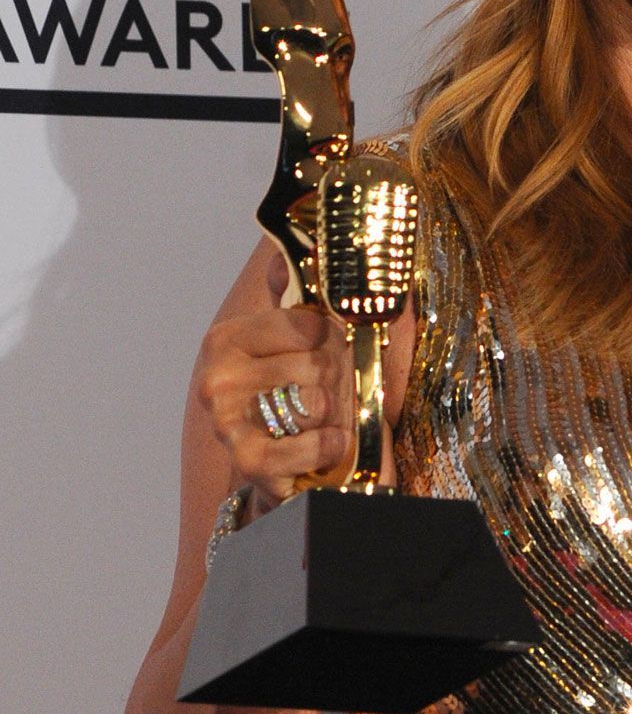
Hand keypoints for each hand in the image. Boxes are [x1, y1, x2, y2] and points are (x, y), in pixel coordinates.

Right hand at [193, 259, 354, 512]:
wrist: (297, 453)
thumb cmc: (305, 384)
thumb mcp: (305, 330)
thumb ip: (295, 285)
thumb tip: (293, 249)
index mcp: (226, 339)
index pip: (307, 324)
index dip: (328, 336)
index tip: (321, 345)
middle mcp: (216, 380)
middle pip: (315, 365)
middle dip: (334, 377)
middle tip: (324, 386)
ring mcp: (227, 425)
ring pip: (312, 405)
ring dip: (333, 412)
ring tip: (323, 414)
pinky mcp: (247, 464)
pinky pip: (300, 449)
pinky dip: (324, 446)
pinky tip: (331, 440)